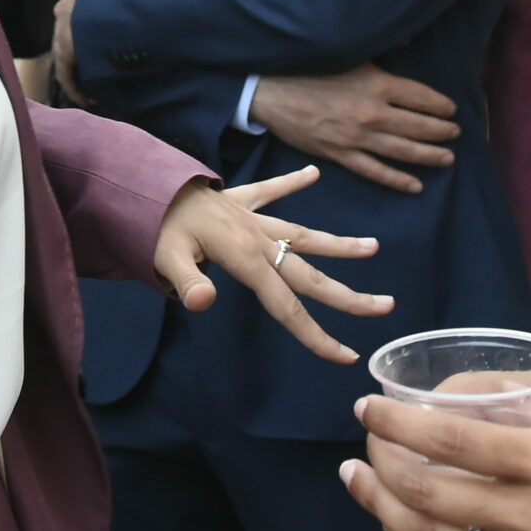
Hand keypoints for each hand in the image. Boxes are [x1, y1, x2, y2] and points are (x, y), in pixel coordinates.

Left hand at [50, 0, 123, 102]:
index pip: (73, 12)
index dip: (83, 24)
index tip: (92, 37)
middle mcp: (63, 14)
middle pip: (68, 35)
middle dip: (79, 49)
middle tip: (94, 63)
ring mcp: (62, 34)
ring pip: (69, 57)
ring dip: (79, 71)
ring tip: (94, 86)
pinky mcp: (66, 54)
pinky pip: (69, 75)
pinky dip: (79, 86)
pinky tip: (90, 97)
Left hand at [154, 164, 389, 362]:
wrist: (145, 186)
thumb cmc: (155, 229)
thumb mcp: (166, 259)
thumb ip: (187, 283)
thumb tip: (205, 304)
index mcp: (245, 259)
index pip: (287, 307)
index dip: (316, 334)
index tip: (346, 356)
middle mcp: (258, 239)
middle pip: (310, 273)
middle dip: (348, 295)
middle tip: (385, 306)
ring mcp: (252, 218)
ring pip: (303, 233)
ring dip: (337, 243)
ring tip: (373, 247)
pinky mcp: (240, 200)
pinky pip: (270, 191)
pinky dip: (292, 182)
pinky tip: (313, 174)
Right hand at [249, 65, 458, 194]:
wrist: (271, 91)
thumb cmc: (309, 68)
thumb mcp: (349, 54)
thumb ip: (381, 52)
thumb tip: (408, 38)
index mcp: (378, 84)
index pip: (422, 98)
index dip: (441, 106)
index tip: (452, 110)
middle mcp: (374, 113)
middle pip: (419, 126)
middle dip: (442, 132)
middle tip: (456, 134)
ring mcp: (358, 137)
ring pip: (404, 151)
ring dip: (430, 156)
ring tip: (448, 159)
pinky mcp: (341, 154)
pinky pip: (376, 171)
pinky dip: (398, 180)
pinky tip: (416, 185)